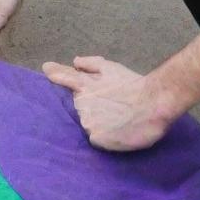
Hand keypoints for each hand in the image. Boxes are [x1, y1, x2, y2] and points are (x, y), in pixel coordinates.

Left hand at [42, 56, 171, 150]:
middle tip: (111, 106)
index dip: (55, 75)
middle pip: (78, 107)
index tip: (46, 70)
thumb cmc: (134, 86)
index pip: (64, 79)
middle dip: (90, 106)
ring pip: (87, 123)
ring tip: (118, 118)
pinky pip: (96, 138)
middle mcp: (81, 103)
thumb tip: (75, 61)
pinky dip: (104, 135)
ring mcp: (87, 121)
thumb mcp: (112, 68)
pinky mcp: (95, 137)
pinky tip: (117, 130)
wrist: (153, 104)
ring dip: (98, 121)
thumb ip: (91, 64)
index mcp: (84, 85)